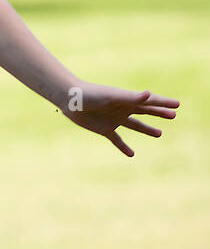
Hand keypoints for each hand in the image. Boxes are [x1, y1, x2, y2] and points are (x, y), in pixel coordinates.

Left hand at [62, 82, 179, 156]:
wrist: (71, 101)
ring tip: (159, 134)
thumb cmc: (91, 94)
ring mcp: (114, 119)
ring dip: (147, 129)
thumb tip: (149, 94)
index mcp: (128, 99)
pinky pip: (117, 140)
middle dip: (159, 113)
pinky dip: (124, 147)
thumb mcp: (112, 96)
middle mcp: (123, 109)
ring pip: (135, 125)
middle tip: (173, 115)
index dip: (164, 103)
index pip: (150, 101)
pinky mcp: (104, 129)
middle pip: (146, 112)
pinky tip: (131, 154)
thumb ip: (130, 97)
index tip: (177, 105)